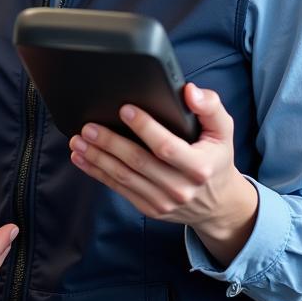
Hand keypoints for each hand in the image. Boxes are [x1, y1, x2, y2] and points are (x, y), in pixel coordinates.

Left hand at [68, 83, 258, 266]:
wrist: (218, 204)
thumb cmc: (216, 158)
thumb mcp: (223, 131)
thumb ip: (210, 107)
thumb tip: (190, 91)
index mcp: (199, 166)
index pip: (166, 147)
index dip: (144, 127)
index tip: (124, 109)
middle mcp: (181, 187)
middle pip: (138, 162)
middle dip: (110, 142)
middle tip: (88, 126)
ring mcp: (164, 201)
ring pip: (124, 177)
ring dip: (97, 158)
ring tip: (78, 140)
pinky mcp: (150, 209)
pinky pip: (119, 189)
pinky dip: (97, 173)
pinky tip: (81, 158)